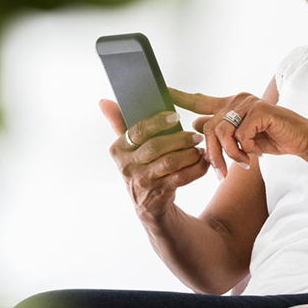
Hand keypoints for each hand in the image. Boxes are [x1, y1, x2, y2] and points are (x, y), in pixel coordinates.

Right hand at [99, 99, 209, 218]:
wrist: (147, 205)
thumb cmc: (140, 167)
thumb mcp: (127, 148)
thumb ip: (118, 123)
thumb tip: (104, 101)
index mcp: (119, 150)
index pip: (137, 130)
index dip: (158, 122)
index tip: (175, 116)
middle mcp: (128, 166)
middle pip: (156, 146)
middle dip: (179, 138)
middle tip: (195, 135)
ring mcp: (143, 181)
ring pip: (170, 162)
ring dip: (189, 153)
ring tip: (199, 147)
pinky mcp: (159, 193)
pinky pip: (181, 177)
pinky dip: (196, 168)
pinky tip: (203, 161)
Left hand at [168, 88, 307, 178]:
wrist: (303, 140)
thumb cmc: (272, 139)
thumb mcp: (242, 138)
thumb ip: (221, 131)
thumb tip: (194, 125)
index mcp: (231, 104)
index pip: (200, 100)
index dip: (180, 96)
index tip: (162, 90)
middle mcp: (238, 100)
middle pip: (208, 127)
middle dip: (212, 154)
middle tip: (220, 173)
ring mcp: (249, 103)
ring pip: (223, 132)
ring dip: (230, 154)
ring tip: (242, 163)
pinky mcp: (260, 111)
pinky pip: (241, 135)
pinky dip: (247, 149)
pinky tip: (257, 153)